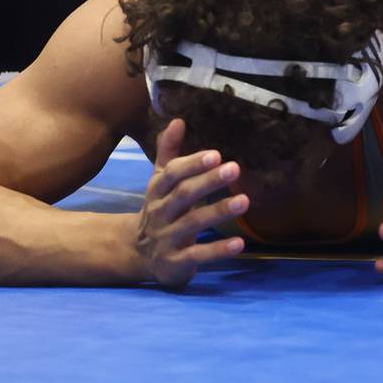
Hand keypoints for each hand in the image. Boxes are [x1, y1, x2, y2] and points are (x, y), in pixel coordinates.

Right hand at [133, 118, 247, 287]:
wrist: (137, 253)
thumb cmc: (160, 208)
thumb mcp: (160, 181)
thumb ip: (169, 152)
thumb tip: (178, 119)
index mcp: (157, 190)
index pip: (172, 174)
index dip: (192, 164)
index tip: (216, 154)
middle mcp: (160, 213)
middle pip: (183, 195)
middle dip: (208, 181)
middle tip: (234, 168)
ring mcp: (166, 238)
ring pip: (192, 223)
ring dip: (218, 212)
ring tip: (245, 200)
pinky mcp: (175, 262)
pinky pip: (198, 255)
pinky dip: (218, 250)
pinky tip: (240, 243)